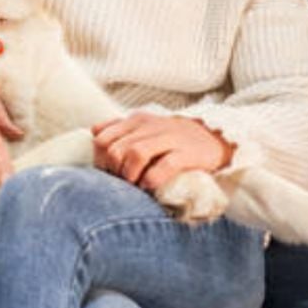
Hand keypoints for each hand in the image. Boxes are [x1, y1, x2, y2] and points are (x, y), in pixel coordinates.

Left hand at [91, 112, 233, 191]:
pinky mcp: (186, 153)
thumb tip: (93, 131)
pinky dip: (152, 179)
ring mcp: (169, 138)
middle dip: (113, 170)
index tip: (108, 173)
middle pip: (116, 148)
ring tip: (135, 185)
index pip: (102, 137)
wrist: (214, 137)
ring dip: (130, 174)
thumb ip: (119, 128)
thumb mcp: (145, 127)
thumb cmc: (173, 138)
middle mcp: (150, 126)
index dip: (99, 159)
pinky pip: (164, 166)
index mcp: (136, 120)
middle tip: (122, 182)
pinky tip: (149, 187)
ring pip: (135, 153)